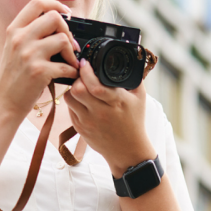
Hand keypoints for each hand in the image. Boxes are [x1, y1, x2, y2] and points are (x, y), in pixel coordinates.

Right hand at [0, 0, 80, 115]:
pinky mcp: (38, 71)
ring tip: (70, 62)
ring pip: (63, 39)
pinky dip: (73, 71)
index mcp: (14, 30)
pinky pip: (67, 65)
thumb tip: (60, 23)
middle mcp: (20, 38)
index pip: (37, 4)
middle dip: (68, 30)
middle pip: (55, 18)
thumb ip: (31, 33)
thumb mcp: (14, 48)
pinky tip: (69, 74)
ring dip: (73, 52)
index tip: (67, 14)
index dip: (56, 5)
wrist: (3, 101)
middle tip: (69, 45)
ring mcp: (28, 54)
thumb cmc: (13, 75)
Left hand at [63, 58, 155, 175]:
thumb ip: (134, 79)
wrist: (128, 150)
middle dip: (78, 78)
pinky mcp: (80, 128)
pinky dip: (73, 101)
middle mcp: (101, 112)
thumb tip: (130, 61)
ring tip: (81, 87)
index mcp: (117, 103)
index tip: (85, 63)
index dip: (86, 72)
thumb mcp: (140, 99)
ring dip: (73, 89)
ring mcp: (88, 121)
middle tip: (82, 74)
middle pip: (78, 90)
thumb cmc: (135, 122)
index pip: (95, 85)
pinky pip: (70, 109)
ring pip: (70, 98)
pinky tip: (82, 100)